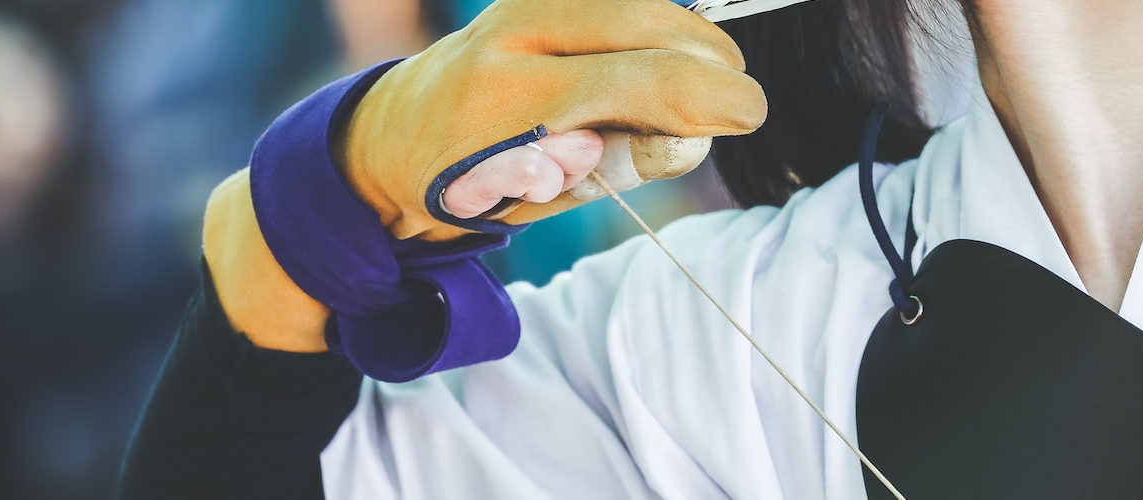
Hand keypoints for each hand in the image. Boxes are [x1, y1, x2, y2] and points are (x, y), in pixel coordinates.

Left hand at [340, 0, 764, 240]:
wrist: (394, 133)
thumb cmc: (468, 181)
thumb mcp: (539, 198)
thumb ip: (617, 165)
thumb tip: (694, 133)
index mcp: (509, 99)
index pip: (644, 82)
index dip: (717, 98)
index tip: (749, 115)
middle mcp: (512, 33)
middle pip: (654, 22)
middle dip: (712, 61)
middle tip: (729, 101)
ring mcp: (519, 2)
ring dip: (687, 36)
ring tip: (691, 81)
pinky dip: (654, 23)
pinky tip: (654, 56)